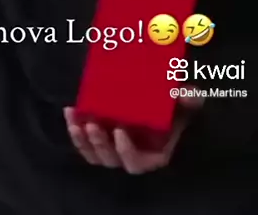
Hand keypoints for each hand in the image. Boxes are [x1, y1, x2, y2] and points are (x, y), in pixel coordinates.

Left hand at [63, 95, 203, 173]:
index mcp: (151, 154)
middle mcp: (129, 155)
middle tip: (93, 125)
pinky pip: (83, 142)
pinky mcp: (98, 137)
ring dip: (82, 140)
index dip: (126, 151)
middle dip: (100, 144)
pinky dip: (75, 131)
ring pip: (94, 154)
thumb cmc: (170, 104)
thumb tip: (188, 94)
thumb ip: (187, 99)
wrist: (154, 96)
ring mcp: (112, 148)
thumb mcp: (181, 102)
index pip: (136, 163)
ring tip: (76, 121)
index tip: (120, 130)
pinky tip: (70, 113)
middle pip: (111, 159)